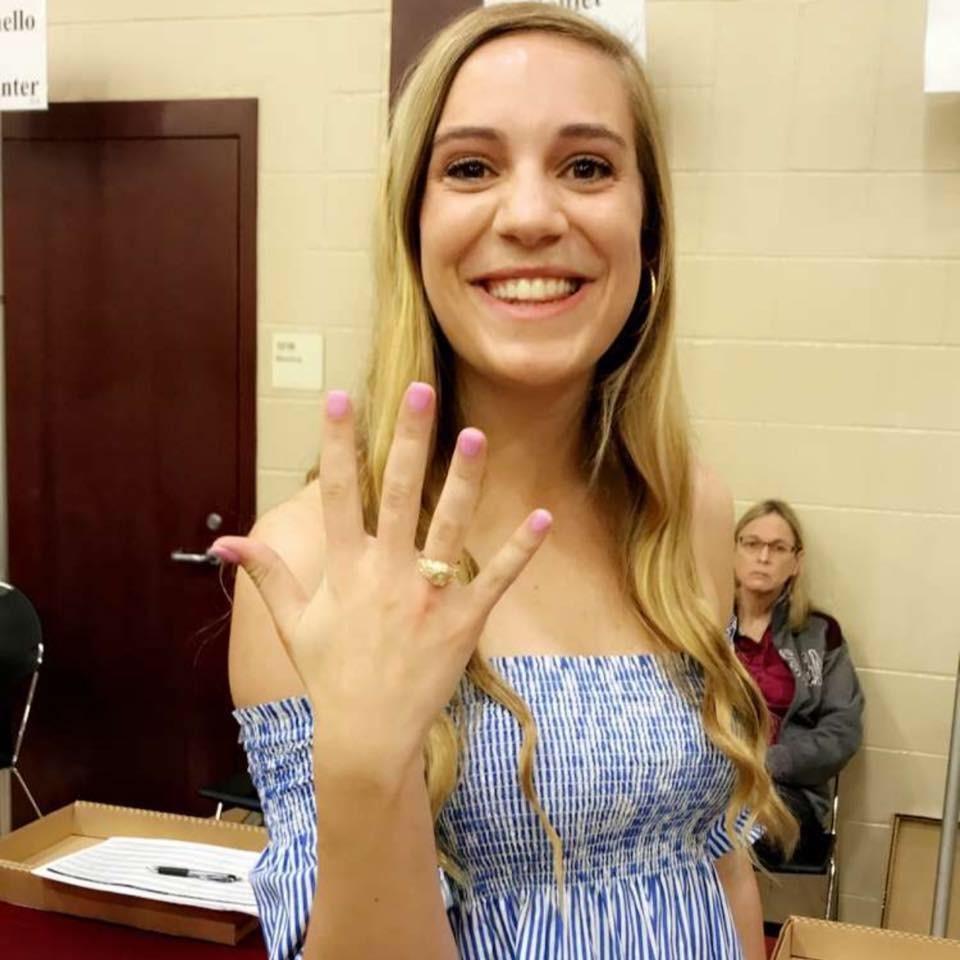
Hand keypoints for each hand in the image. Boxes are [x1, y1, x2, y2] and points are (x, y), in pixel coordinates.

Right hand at [210, 382, 551, 769]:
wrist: (367, 736)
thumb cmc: (330, 677)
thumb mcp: (294, 624)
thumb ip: (267, 575)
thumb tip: (226, 542)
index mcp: (344, 569)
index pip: (338, 494)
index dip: (339, 444)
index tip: (340, 398)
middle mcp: (386, 574)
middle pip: (399, 494)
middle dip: (409, 440)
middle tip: (421, 391)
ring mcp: (427, 597)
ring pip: (449, 527)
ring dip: (465, 480)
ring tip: (476, 436)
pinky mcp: (462, 622)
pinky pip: (494, 579)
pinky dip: (518, 550)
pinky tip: (541, 517)